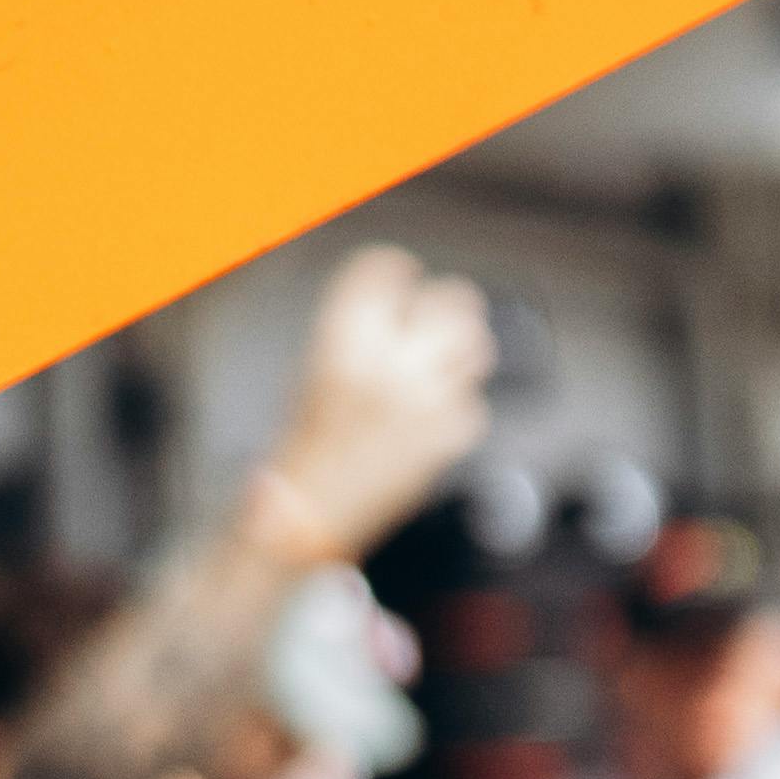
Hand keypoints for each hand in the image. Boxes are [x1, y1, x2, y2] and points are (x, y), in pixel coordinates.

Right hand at [248, 248, 492, 562]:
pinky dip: (459, 404)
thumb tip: (395, 305)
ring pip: (476, 347)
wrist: (309, 510)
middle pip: (450, 301)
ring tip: (445, 356)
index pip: (385, 270)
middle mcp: (391, 364)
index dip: (393, 268)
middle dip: (445, 304)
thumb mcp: (313, 368)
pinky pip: (473, 405)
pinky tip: (435, 410)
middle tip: (438, 311)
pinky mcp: (447, 439)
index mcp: (344, 340)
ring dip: (463, 347)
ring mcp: (426, 402)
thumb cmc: (303, 442)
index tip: (398, 271)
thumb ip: (356, 331)